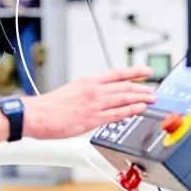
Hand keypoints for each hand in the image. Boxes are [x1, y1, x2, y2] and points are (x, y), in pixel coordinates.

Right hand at [22, 67, 155, 138]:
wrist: (37, 115)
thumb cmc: (50, 106)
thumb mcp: (71, 90)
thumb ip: (87, 92)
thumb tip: (98, 96)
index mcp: (88, 81)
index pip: (117, 74)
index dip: (134, 72)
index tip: (146, 71)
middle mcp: (93, 90)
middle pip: (124, 87)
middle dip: (141, 88)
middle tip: (152, 91)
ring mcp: (95, 105)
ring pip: (124, 98)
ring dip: (140, 98)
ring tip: (151, 99)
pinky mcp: (93, 119)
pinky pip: (117, 114)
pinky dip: (131, 111)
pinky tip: (140, 110)